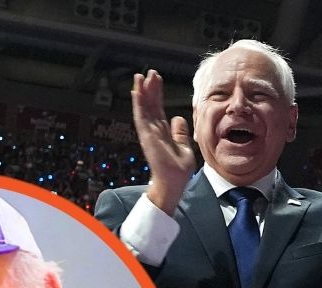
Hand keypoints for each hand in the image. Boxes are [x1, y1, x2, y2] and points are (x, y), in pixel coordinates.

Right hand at [131, 70, 194, 214]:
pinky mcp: (146, 136)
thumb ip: (179, 133)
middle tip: (149, 72)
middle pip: (150, 105)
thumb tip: (178, 118)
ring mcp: (148, 133)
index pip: (158, 108)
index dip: (157, 93)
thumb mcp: (184, 146)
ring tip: (140, 75)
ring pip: (143, 108)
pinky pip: (141, 117)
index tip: (157, 79)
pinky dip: (138, 104)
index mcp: (162, 132)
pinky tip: (137, 91)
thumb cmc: (178, 170)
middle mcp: (153, 130)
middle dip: (150, 88)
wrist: (174, 183)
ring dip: (141, 91)